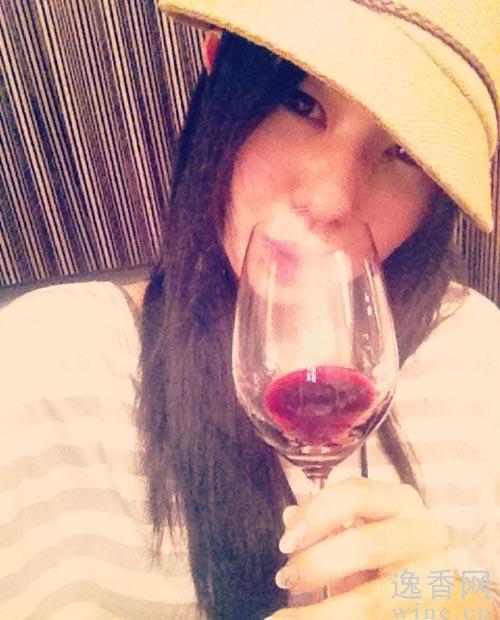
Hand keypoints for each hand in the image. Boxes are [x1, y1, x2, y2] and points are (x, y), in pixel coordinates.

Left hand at [266, 477, 451, 618]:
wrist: (429, 588)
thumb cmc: (384, 551)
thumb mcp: (359, 526)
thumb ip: (326, 522)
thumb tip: (290, 516)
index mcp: (402, 502)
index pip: (356, 495)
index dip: (316, 514)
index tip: (285, 541)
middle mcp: (425, 535)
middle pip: (366, 544)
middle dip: (317, 563)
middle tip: (284, 578)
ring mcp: (433, 580)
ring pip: (371, 601)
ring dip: (320, 612)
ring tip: (282, 618)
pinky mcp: (428, 616)